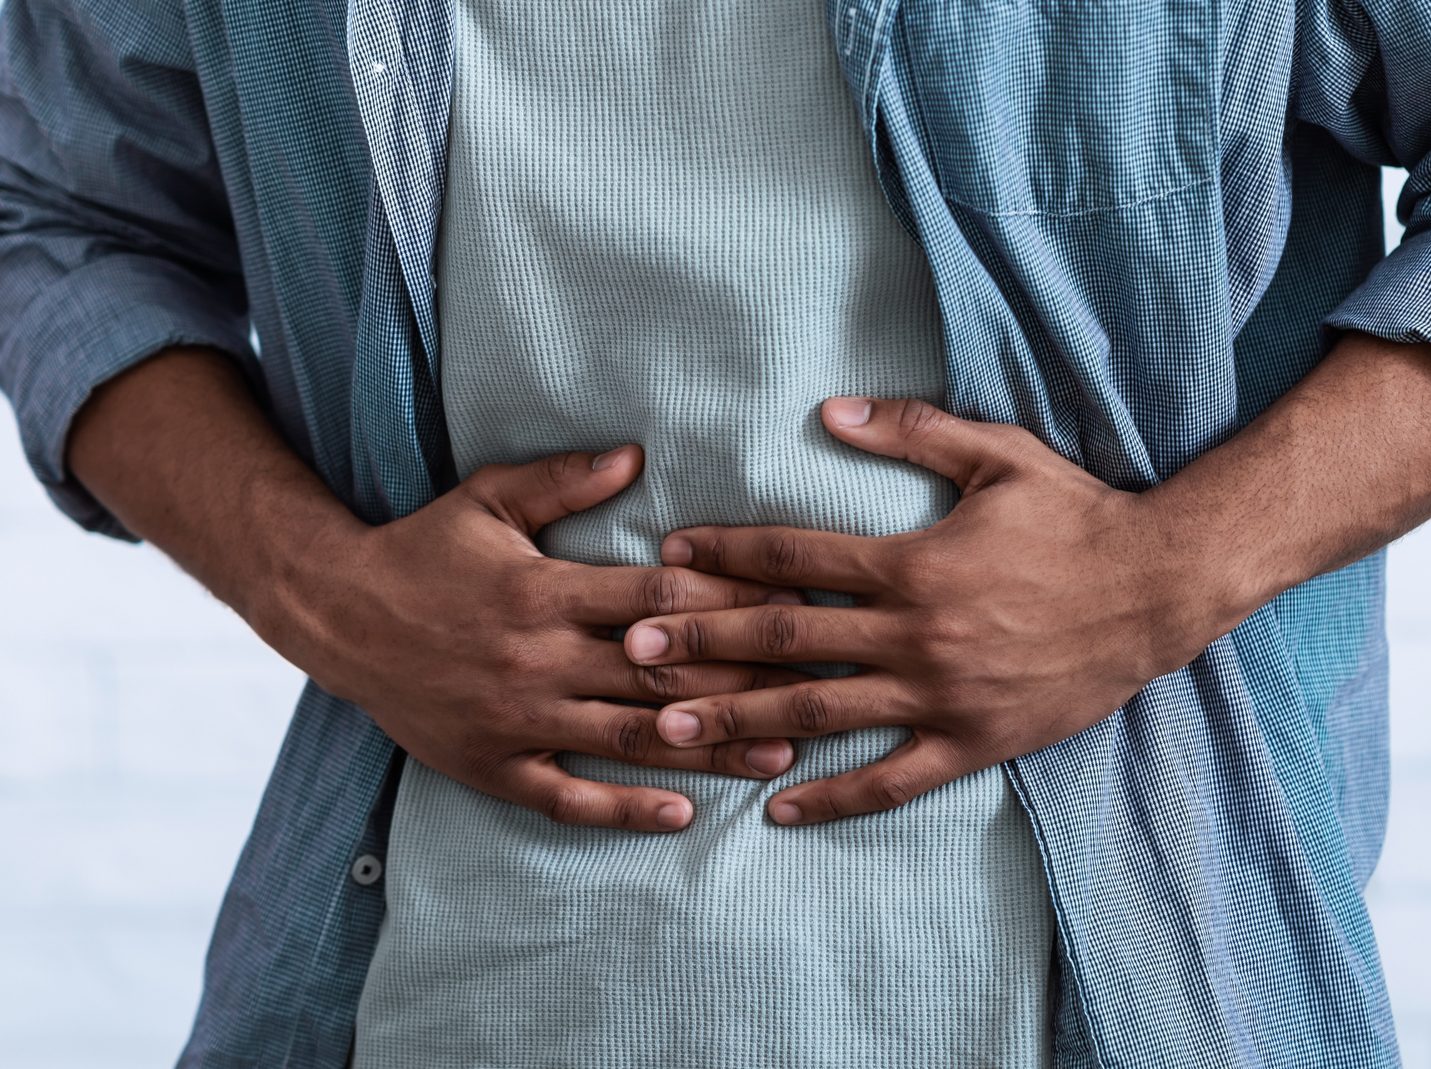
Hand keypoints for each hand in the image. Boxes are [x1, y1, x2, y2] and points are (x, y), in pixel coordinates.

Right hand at [262, 444, 807, 832]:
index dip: (726, 602)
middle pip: (658, 674)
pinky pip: (566, 796)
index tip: (790, 603)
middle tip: (814, 688)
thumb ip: (561, 479)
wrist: (334, 615)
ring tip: (780, 755)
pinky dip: (624, 809)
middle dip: (742, 681)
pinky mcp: (494, 764)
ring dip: (709, 749)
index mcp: (543, 589)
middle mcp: (537, 659)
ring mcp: (517, 718)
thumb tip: (637, 454)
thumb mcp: (485, 499)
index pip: (653, 599)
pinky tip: (681, 815)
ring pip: (629, 739)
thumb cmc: (422, 550)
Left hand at [620, 397, 1223, 824]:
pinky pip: (892, 779)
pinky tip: (779, 809)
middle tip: (631, 648)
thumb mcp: (999, 455)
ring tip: (669, 729)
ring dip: (739, 720)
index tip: (669, 555)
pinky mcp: (972, 741)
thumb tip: (831, 412)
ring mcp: (940, 694)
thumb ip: (912, 431)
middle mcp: (914, 632)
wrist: (1158, 589)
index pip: (795, 555)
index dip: (725, 553)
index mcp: (910, 561)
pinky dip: (834, 798)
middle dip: (701, 641)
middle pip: (785, 638)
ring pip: (820, 712)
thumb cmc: (1075, 516)